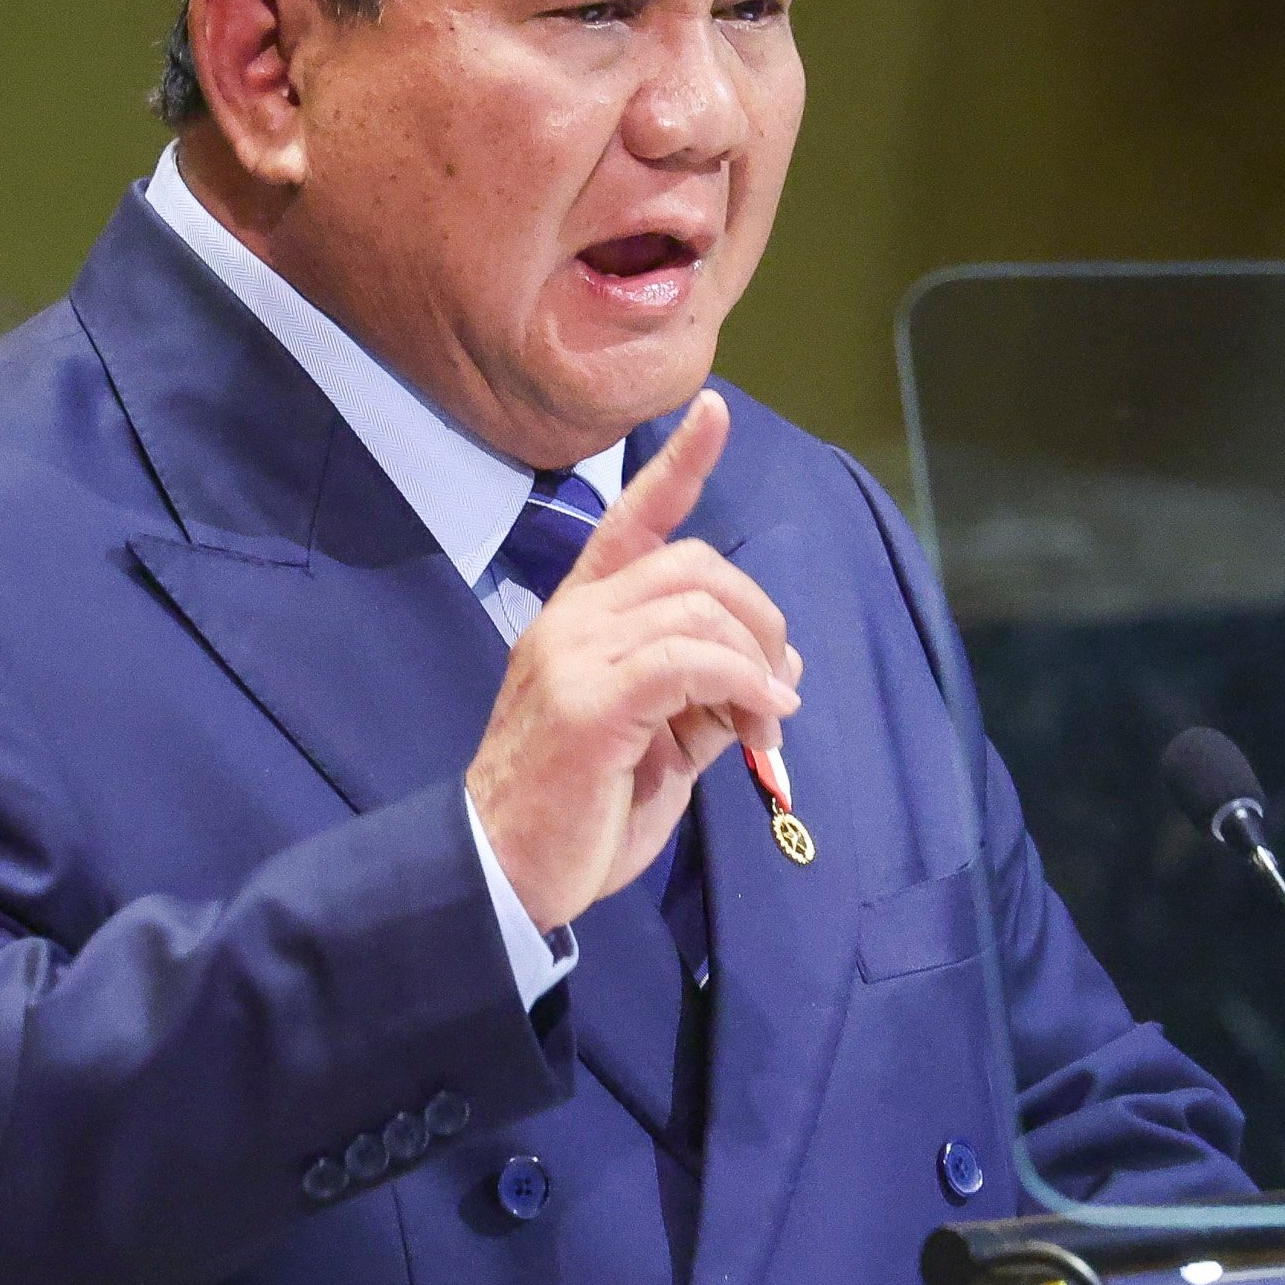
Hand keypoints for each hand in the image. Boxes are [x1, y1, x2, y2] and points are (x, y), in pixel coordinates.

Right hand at [464, 390, 804, 932]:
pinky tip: (762, 720)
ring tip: (769, 721)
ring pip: (697, 609)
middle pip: (692, 565)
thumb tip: (776, 670)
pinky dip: (744, 683)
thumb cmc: (578, 811)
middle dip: (758, 614)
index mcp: (581, 618)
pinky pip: (690, 661)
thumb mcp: (657, 743)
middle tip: (779, 686)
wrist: (505, 874)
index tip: (715, 410)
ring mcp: (574, 655)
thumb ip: (704, 695)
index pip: (630, 519)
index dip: (679, 464)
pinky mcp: (589, 701)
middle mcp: (572, 620)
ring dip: (757, 662)